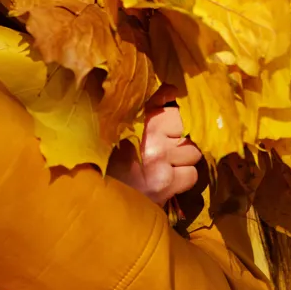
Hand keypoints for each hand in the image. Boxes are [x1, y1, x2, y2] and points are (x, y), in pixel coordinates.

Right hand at [107, 85, 201, 205]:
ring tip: (165, 165)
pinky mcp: (165, 183)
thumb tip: (171, 90)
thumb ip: (147, 106)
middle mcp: (149, 135)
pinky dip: (183, 178)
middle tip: (161, 150)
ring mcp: (159, 160)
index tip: (163, 125)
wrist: (98, 200)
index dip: (169, 116)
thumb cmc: (108, 162)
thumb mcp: (121, 129)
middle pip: (182, 126)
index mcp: (135, 118)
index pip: (168, 102)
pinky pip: (191, 174)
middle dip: (177, 138)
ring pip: (192, 151)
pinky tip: (168, 180)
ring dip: (183, 159)